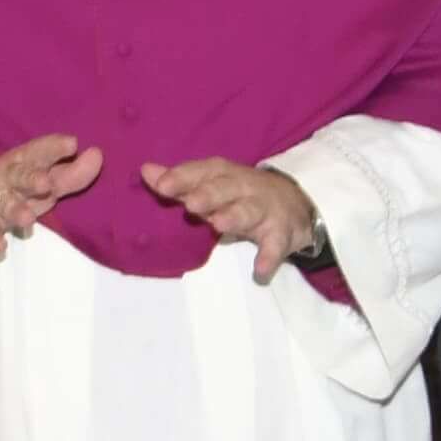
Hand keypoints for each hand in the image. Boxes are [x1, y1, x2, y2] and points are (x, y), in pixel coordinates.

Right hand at [0, 133, 101, 254]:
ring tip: (26, 220)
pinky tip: (0, 248)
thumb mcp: (40, 180)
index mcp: (23, 163)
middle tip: (45, 183)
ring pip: (3, 204)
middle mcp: (6, 177)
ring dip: (14, 211)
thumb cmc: (12, 188)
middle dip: (31, 178)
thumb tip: (98, 156)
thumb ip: (70, 174)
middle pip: (19, 176)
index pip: (39, 152)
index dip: (53, 148)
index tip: (72, 143)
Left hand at [143, 157, 319, 284]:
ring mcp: (264, 210)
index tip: (161, 185)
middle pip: (226, 188)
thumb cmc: (240, 193)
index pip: (201, 171)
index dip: (182, 177)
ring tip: (219, 225)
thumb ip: (181, 182)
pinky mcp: (282, 233)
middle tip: (191, 204)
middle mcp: (244, 188)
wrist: (295, 202)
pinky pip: (276, 246)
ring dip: (235, 216)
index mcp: (223, 175)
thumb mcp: (212, 184)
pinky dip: (269, 257)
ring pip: (250, 211)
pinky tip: (259, 271)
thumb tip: (146, 170)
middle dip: (209, 194)